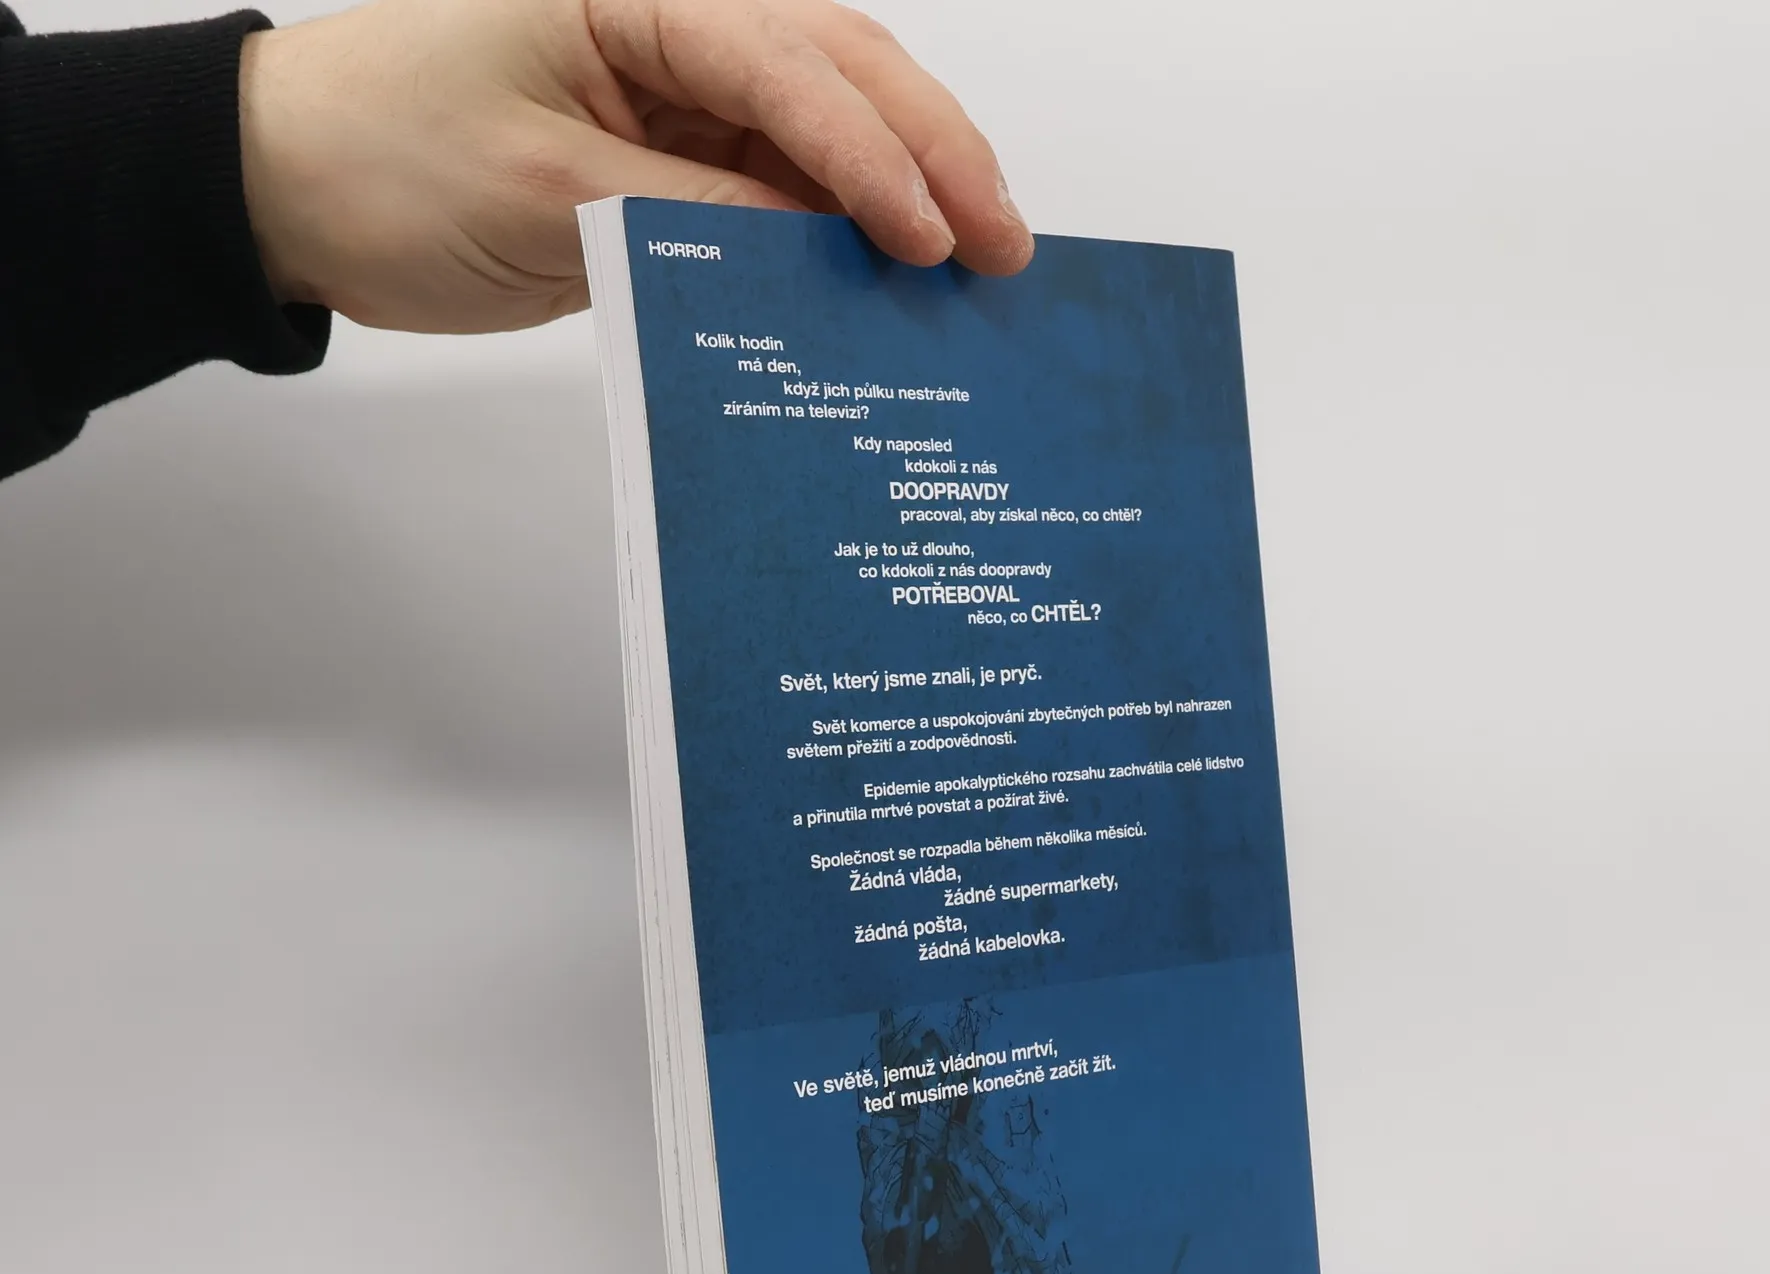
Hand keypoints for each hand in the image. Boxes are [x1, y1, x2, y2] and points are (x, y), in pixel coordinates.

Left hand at [238, 0, 1032, 332]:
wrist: (290, 188)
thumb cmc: (382, 159)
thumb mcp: (545, 196)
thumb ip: (691, 218)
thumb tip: (817, 253)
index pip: (788, 67)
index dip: (873, 157)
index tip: (933, 241)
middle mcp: (671, 19)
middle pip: (840, 69)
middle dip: (931, 155)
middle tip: (1007, 247)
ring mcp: (676, 84)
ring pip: (825, 123)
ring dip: (902, 191)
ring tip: (977, 266)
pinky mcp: (669, 149)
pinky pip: (776, 184)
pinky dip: (835, 231)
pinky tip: (887, 280)